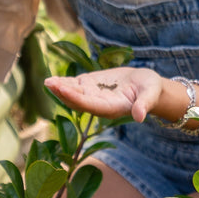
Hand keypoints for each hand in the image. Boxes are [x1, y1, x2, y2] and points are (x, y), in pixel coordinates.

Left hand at [43, 66, 165, 121]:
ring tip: (48, 81)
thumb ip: (144, 105)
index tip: (64, 89)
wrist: (147, 85)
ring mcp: (93, 95)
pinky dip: (64, 83)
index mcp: (111, 108)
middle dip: (63, 93)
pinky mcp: (91, 86)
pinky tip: (52, 80)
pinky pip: (75, 86)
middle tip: (50, 84)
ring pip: (73, 94)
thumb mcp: (150, 94)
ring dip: (60, 88)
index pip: (90, 105)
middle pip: (77, 101)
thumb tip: (140, 117)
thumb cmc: (150, 90)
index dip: (76, 98)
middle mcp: (99, 104)